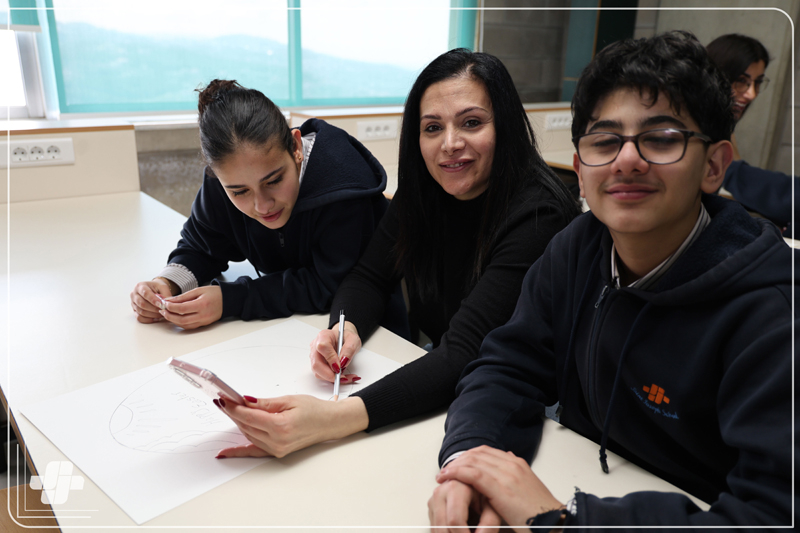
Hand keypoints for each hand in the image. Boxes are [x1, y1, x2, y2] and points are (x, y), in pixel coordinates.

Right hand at [130, 279, 172, 322]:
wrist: (152, 288)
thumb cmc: (157, 287)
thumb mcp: (163, 287)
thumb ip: (166, 294)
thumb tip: (167, 304)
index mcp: (140, 286)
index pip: (145, 293)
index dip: (153, 299)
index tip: (161, 304)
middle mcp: (134, 294)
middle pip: (142, 304)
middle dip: (154, 308)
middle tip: (163, 310)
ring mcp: (133, 303)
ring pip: (141, 311)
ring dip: (152, 314)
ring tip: (161, 314)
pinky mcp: (134, 310)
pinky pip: (139, 317)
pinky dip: (148, 319)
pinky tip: (156, 318)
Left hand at [158, 286, 222, 328]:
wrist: (228, 300)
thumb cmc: (214, 293)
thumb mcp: (198, 290)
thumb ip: (183, 297)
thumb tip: (170, 301)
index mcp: (202, 305)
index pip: (182, 308)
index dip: (171, 307)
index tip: (164, 303)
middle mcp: (203, 315)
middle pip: (181, 320)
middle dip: (169, 316)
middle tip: (162, 310)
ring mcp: (204, 321)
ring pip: (184, 325)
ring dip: (173, 321)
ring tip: (167, 314)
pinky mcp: (204, 324)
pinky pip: (190, 326)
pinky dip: (181, 323)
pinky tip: (176, 318)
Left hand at [214, 394, 368, 457]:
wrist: (329, 423)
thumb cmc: (314, 410)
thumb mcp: (289, 400)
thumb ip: (264, 403)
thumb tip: (245, 401)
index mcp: (281, 426)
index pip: (249, 417)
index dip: (234, 408)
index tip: (224, 399)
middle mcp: (278, 441)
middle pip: (246, 426)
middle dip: (234, 413)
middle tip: (223, 401)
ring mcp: (276, 449)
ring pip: (248, 435)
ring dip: (238, 423)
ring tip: (229, 410)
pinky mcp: (277, 452)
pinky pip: (253, 452)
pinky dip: (239, 451)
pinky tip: (225, 452)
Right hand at [308, 321, 361, 382]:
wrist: (343, 339)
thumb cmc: (346, 338)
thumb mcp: (353, 340)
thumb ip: (349, 349)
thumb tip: (343, 362)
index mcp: (324, 336)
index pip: (322, 347)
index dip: (330, 359)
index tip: (340, 367)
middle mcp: (316, 346)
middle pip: (316, 364)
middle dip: (329, 374)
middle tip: (342, 377)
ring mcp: (314, 356)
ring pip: (318, 372)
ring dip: (332, 378)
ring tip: (346, 377)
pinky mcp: (317, 364)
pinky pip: (322, 375)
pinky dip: (332, 379)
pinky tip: (342, 377)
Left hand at [435, 446, 563, 530]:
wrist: (553, 522)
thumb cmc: (540, 513)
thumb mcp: (527, 488)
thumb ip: (515, 476)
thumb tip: (505, 463)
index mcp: (517, 464)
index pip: (486, 451)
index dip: (468, 456)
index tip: (457, 464)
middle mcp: (511, 464)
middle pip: (477, 453)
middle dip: (458, 460)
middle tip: (446, 469)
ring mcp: (505, 474)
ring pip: (472, 461)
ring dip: (454, 466)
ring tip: (443, 475)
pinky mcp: (500, 487)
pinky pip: (473, 474)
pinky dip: (457, 473)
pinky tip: (447, 477)